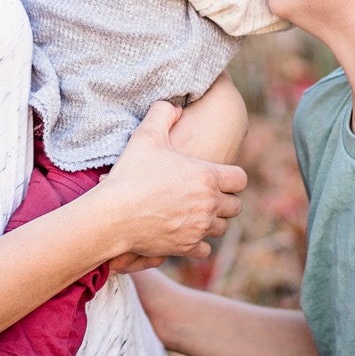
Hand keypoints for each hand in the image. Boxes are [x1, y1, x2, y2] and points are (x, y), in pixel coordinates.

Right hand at [95, 101, 245, 259]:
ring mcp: (199, 228)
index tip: (219, 176)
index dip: (231, 176)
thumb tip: (174, 106)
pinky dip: (199, 243)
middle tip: (208, 195)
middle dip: (225, 200)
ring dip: (214, 221)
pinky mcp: (186, 247)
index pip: (240, 179)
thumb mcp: (146, 135)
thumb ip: (163, 113)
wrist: (114, 215)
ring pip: (222, 228)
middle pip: (236, 206)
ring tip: (198, 213)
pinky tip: (187, 232)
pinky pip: (206, 249)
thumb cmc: (130, 174)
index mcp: (207, 177)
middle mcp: (209, 204)